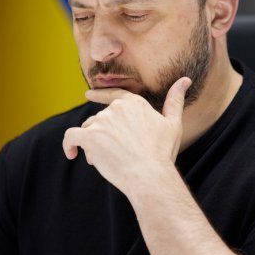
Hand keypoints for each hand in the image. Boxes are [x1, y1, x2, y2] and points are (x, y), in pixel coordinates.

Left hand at [62, 77, 191, 195]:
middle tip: (112, 153)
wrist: (150, 175)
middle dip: (103, 134)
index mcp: (134, 103)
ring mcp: (102, 122)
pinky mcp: (89, 137)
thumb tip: (185, 79)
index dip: (100, 95)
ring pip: (88, 128)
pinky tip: (72, 154)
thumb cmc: (163, 152)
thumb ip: (175, 100)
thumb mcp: (173, 123)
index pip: (113, 94)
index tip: (88, 95)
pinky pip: (71, 137)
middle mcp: (116, 108)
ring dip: (92, 143)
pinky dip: (69, 145)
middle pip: (100, 117)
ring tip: (102, 161)